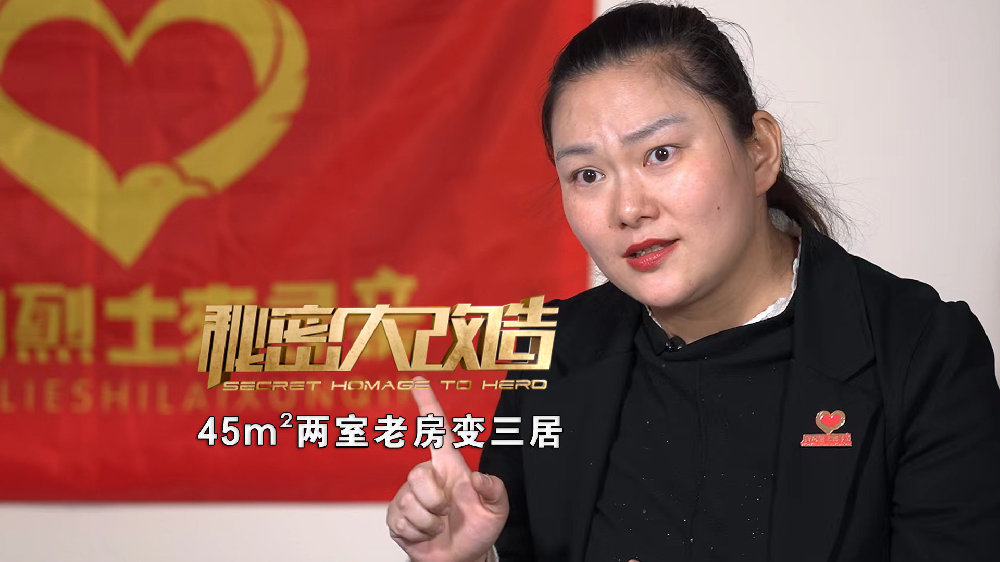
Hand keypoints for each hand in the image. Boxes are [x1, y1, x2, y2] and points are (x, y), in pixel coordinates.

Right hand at [387, 377, 508, 561]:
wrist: (461, 559)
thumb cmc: (478, 529)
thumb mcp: (498, 510)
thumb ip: (495, 491)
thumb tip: (478, 478)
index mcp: (450, 468)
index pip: (438, 431)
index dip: (429, 406)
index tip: (419, 381)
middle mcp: (427, 477)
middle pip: (417, 474)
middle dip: (435, 500)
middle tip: (447, 513)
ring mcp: (408, 496)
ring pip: (409, 503)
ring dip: (429, 523)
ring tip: (438, 526)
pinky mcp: (396, 517)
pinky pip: (401, 522)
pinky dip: (418, 534)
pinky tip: (426, 535)